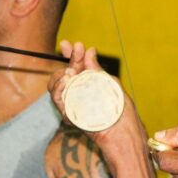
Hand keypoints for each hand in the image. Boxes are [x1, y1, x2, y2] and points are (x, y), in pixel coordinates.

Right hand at [48, 40, 146, 161]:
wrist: (122, 133)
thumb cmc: (120, 110)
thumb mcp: (110, 84)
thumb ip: (96, 70)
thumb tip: (89, 51)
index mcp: (90, 84)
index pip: (76, 67)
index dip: (71, 55)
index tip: (69, 45)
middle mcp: (78, 93)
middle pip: (65, 73)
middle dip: (68, 59)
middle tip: (76, 49)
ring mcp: (72, 104)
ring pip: (56, 86)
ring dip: (60, 74)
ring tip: (70, 70)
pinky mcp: (68, 114)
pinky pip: (57, 100)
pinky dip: (58, 88)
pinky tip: (66, 80)